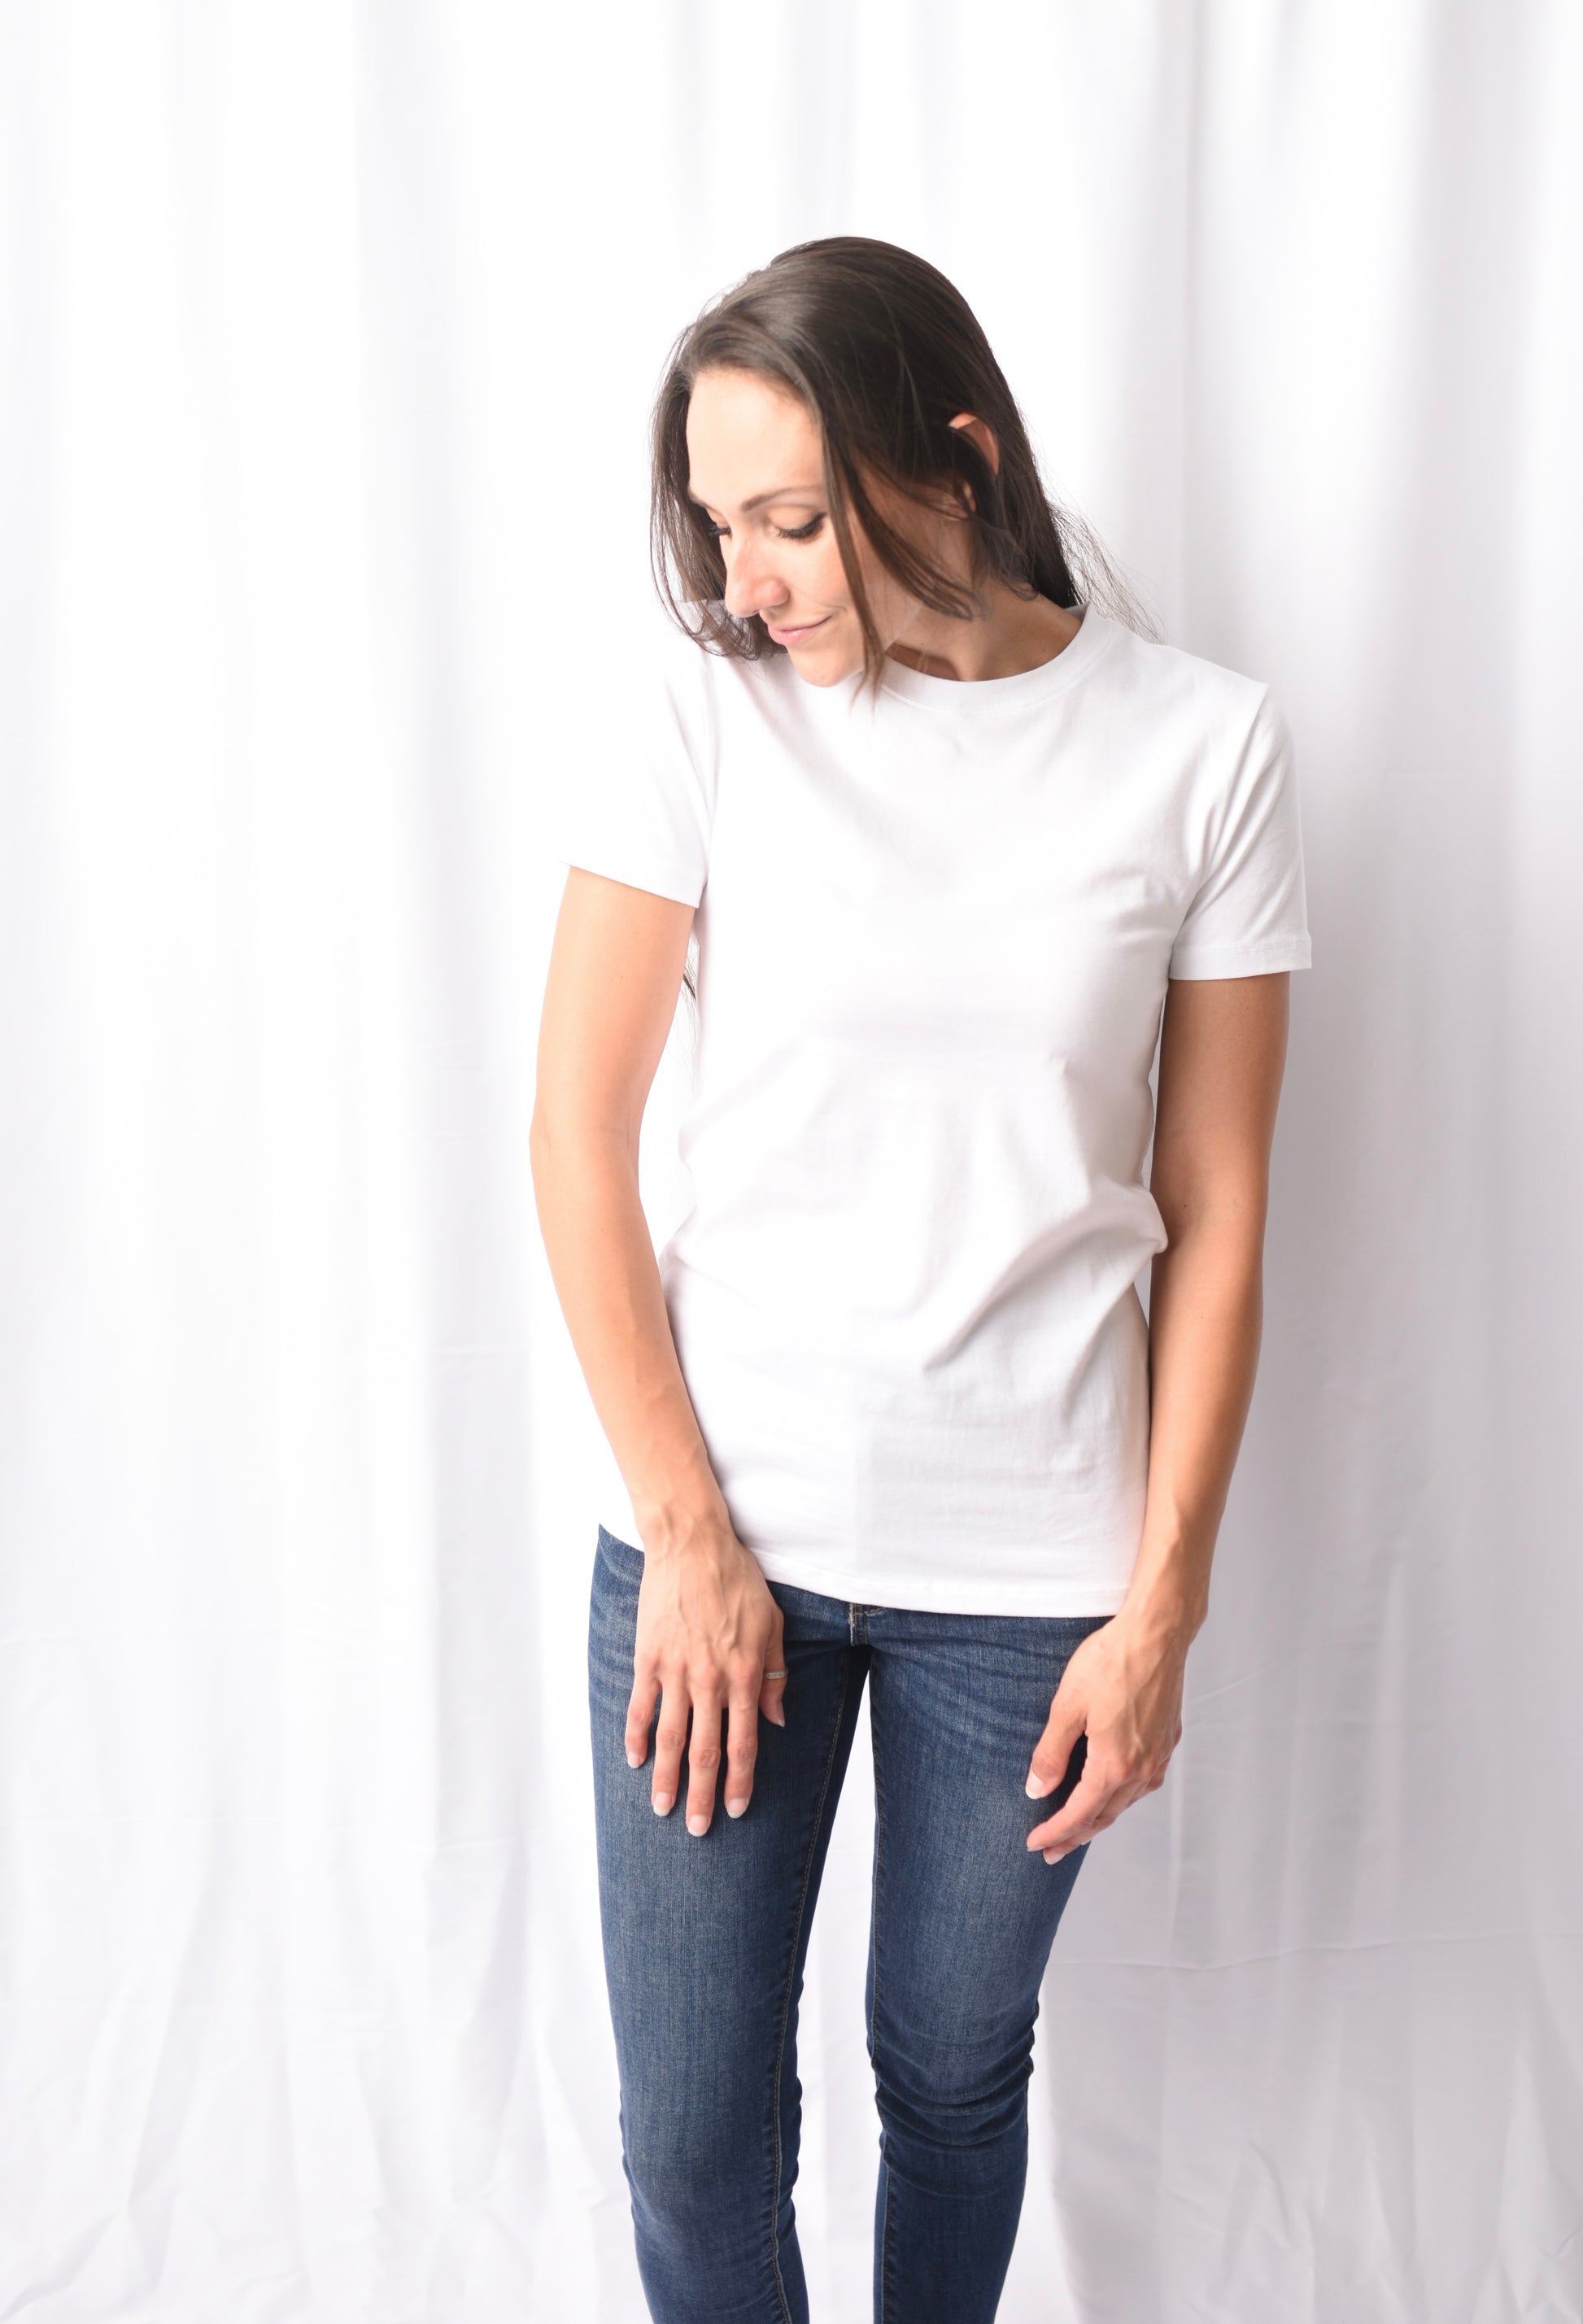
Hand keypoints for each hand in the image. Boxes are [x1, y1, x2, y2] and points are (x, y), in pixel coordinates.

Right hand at [625, 1524, 787, 1835]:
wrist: (693, 1545)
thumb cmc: (738, 1580)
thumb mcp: (772, 1624)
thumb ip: (775, 1674)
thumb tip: (776, 1719)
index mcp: (744, 1676)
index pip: (743, 1744)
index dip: (740, 1781)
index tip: (737, 1809)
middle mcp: (709, 1682)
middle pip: (704, 1752)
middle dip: (701, 1796)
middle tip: (696, 1829)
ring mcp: (675, 1672)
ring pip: (670, 1739)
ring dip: (666, 1778)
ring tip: (662, 1809)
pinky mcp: (648, 1658)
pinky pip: (641, 1706)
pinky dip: (637, 1736)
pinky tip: (636, 1761)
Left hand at [1024, 1611, 1186, 1861]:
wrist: (1157, 1633)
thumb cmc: (1111, 1662)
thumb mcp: (1068, 1706)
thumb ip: (1051, 1752)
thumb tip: (1036, 1789)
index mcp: (1115, 1765)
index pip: (1079, 1814)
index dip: (1054, 1832)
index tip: (1034, 1844)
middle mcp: (1142, 1769)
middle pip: (1104, 1816)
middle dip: (1075, 1836)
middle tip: (1052, 1851)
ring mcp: (1159, 1755)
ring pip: (1126, 1801)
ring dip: (1100, 1817)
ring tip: (1079, 1826)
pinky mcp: (1168, 1739)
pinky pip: (1143, 1781)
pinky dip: (1122, 1795)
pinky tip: (1113, 1788)